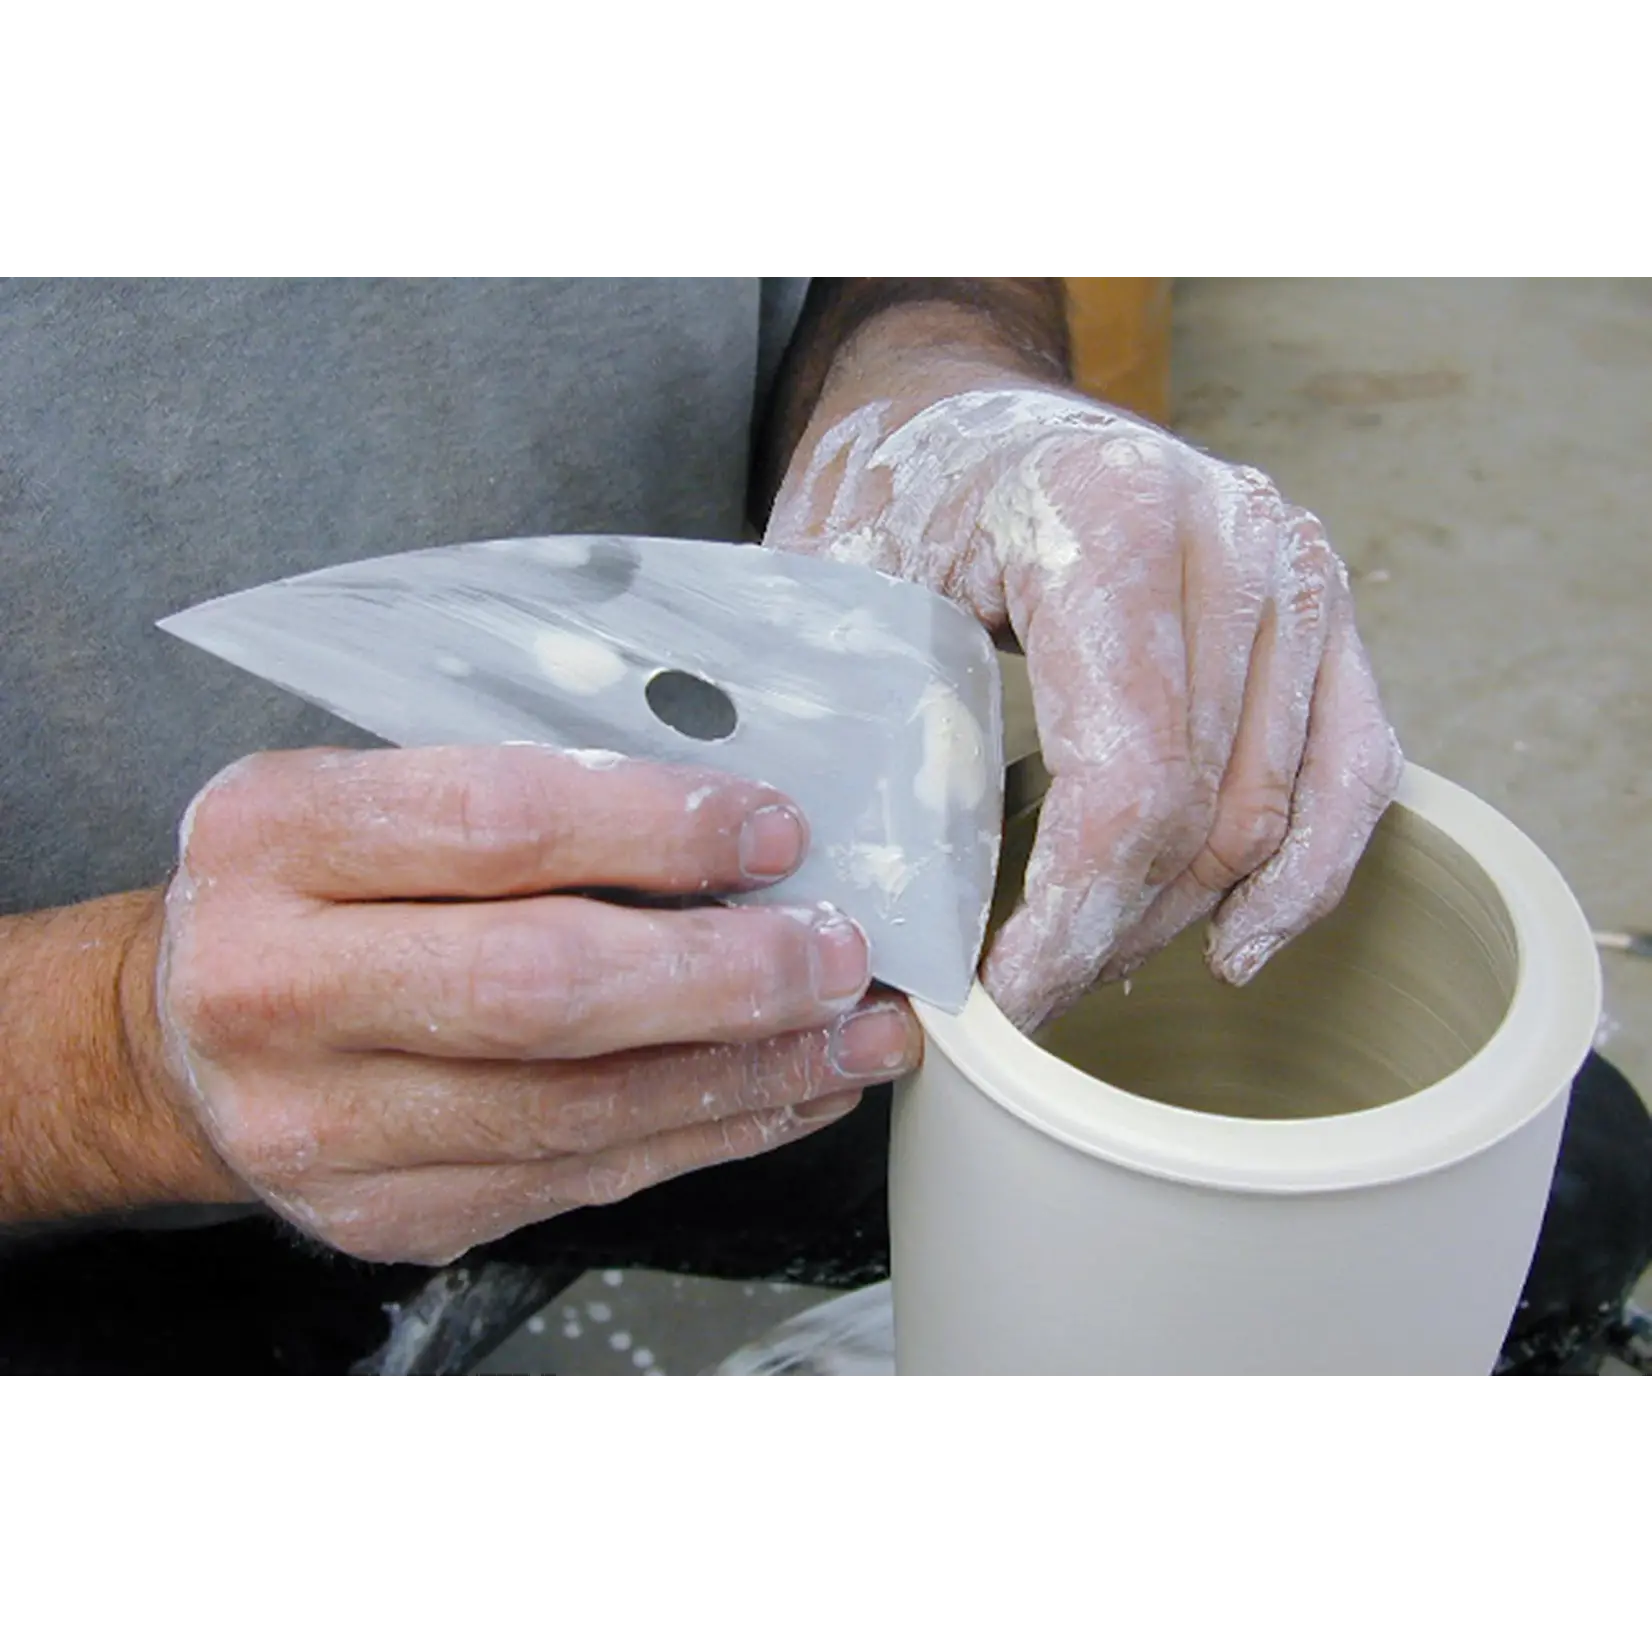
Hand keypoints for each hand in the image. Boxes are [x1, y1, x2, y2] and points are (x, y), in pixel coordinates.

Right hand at [152, 746, 920, 1263]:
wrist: (182, 1040)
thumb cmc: (309, 892)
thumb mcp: (368, 796)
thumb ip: (517, 800)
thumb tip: (728, 829)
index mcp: (278, 839)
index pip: (495, 824)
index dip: (656, 831)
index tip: (774, 832)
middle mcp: (280, 987)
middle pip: (539, 989)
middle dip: (722, 977)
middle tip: (838, 953)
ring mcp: (324, 1126)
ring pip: (576, 1111)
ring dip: (745, 1073)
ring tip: (852, 1034)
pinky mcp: (384, 1215)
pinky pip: (579, 1182)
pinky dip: (702, 1134)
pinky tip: (782, 1093)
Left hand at [768, 375, 1402, 1031]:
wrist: (982, 426)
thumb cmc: (912, 501)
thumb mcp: (845, 582)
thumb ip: (852, 710)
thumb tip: (854, 897)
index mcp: (1109, 520)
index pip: (1130, 780)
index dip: (1075, 916)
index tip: (1011, 996)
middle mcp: (1232, 536)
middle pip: (1207, 808)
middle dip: (1117, 929)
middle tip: (1033, 992)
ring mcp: (1295, 571)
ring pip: (1278, 808)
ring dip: (1189, 914)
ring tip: (1097, 967)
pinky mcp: (1325, 610)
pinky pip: (1354, 771)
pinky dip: (1305, 872)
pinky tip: (1240, 941)